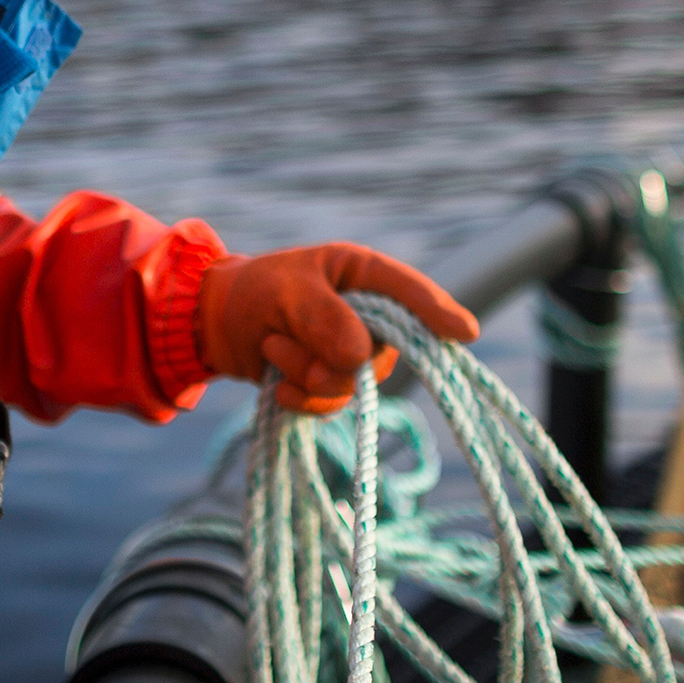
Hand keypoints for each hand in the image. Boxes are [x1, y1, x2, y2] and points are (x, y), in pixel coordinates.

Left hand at [194, 244, 477, 414]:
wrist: (219, 326)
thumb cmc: (256, 292)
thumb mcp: (284, 292)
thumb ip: (323, 317)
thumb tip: (362, 357)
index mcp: (365, 275)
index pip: (410, 293)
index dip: (438, 313)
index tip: (464, 333)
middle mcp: (372, 317)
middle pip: (378, 352)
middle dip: (324, 354)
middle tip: (279, 335)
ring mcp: (358, 356)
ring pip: (350, 384)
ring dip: (301, 373)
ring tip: (273, 346)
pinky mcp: (337, 387)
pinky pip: (330, 407)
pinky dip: (297, 398)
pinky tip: (276, 382)